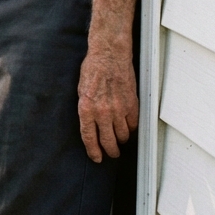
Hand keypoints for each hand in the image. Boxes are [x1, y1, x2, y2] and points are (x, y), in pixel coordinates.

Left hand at [77, 44, 138, 162]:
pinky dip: (131, 128)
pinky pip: (133, 124)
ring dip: (121, 140)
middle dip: (110, 151)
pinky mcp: (132, 104)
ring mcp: (118, 109)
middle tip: (112, 154)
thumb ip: (85, 109)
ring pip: (123, 136)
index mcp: (86, 109)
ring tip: (120, 140)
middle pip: (108, 141)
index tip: (97, 158)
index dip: (93, 151)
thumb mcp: (80, 91)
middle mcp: (102, 112)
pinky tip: (127, 126)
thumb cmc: (92, 70)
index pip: (89, 138)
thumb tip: (89, 125)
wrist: (109, 55)